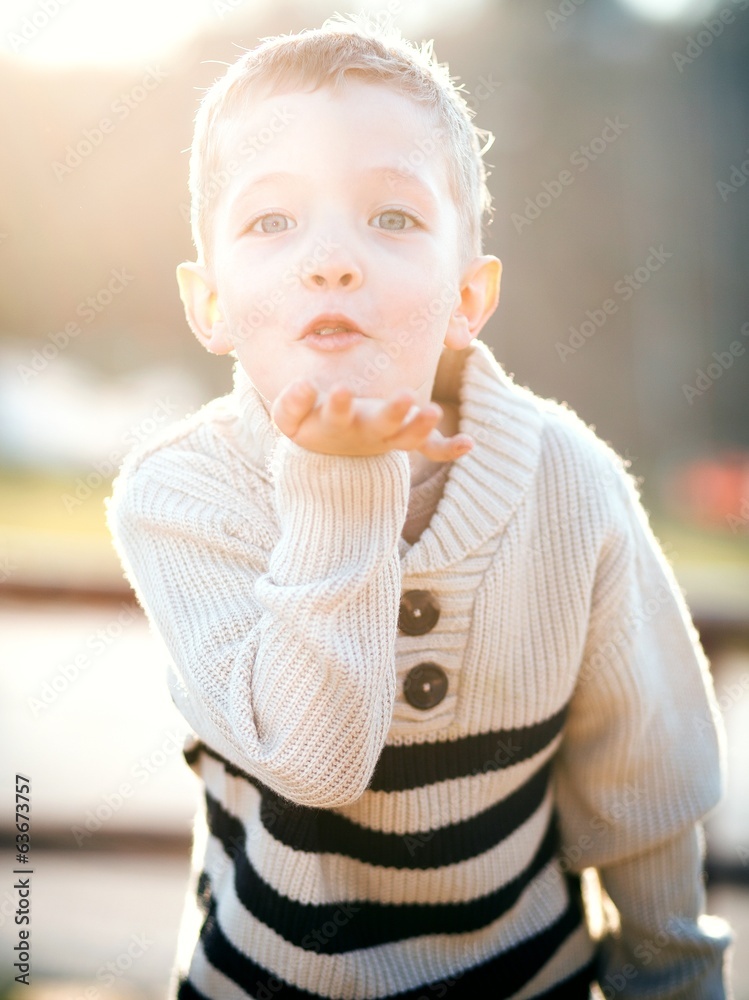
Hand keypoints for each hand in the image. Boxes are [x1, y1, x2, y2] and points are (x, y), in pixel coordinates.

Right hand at [271, 380, 473, 460]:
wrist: (328, 450)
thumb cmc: (309, 422)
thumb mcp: (291, 417)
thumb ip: (291, 402)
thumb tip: (304, 386)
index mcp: (336, 424)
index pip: (337, 414)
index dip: (338, 405)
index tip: (341, 391)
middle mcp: (366, 432)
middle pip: (382, 425)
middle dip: (394, 412)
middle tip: (408, 397)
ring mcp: (388, 437)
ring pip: (408, 438)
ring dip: (422, 427)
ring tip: (435, 410)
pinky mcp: (404, 439)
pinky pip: (430, 448)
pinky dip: (448, 449)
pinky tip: (468, 443)